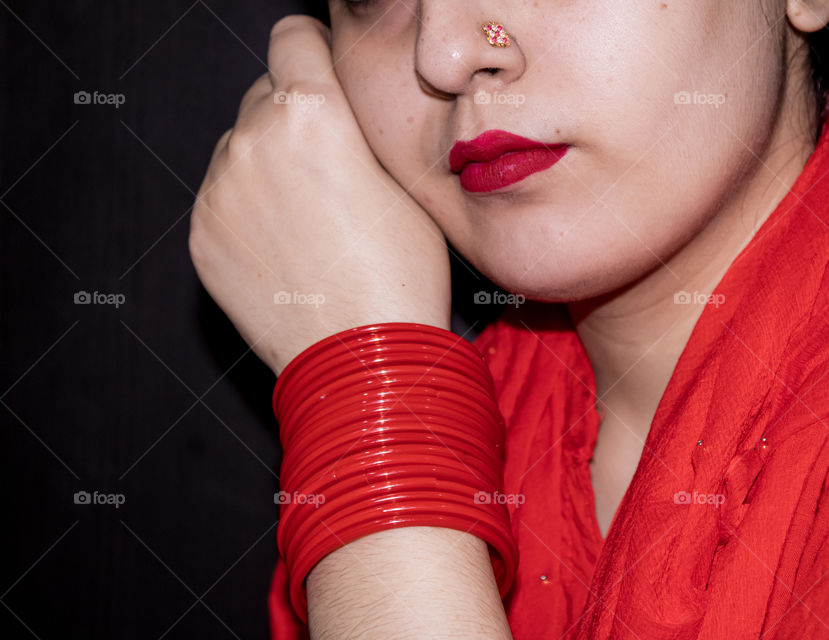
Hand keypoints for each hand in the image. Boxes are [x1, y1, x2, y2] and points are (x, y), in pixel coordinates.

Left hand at [188, 15, 450, 375]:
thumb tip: (338, 103)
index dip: (313, 52)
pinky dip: (248, 208)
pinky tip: (286, 244)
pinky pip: (223, 196)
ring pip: (240, 146)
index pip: (291, 38)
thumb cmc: (401, 275)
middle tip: (328, 165)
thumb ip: (359, 127)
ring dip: (268, 163)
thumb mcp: (403, 181)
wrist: (364, 359)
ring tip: (308, 215)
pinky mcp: (202, 234)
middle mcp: (253, 141)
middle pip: (265, 94)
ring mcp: (219, 191)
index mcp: (312, 115)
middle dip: (294, 116)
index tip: (323, 73)